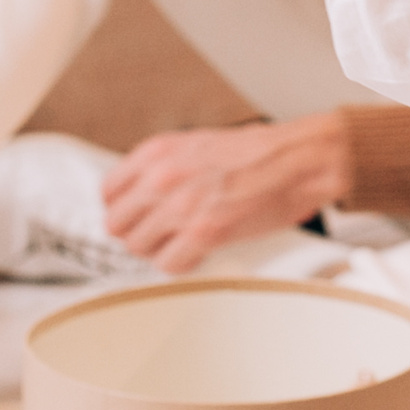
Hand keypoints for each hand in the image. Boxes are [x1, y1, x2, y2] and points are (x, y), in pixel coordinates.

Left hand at [100, 114, 350, 272]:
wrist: (300, 160)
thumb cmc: (260, 152)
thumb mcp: (198, 144)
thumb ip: (164, 168)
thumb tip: (144, 194)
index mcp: (159, 151)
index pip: (108, 191)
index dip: (121, 209)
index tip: (134, 218)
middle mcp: (163, 177)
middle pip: (117, 224)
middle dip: (138, 233)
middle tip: (160, 236)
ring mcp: (181, 206)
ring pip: (138, 248)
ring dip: (159, 250)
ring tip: (184, 243)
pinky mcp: (204, 232)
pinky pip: (168, 264)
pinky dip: (182, 264)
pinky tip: (199, 252)